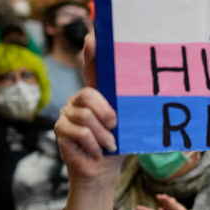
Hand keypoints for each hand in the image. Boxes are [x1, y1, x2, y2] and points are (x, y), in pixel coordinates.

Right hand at [58, 36, 122, 209]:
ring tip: (110, 143)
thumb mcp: (127, 124)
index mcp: (97, 94)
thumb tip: (149, 96)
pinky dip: (92, 143)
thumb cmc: (118, 145)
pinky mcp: (60, 129)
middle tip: (115, 126)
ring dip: (102, 134)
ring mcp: (67, 112)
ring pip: (84, 115)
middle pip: (88, 93)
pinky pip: (78, 131)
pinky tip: (97, 150)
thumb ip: (129, 109)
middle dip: (105, 112)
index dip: (91, 53)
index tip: (93, 38)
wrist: (103, 170)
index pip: (91, 68)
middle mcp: (79, 98)